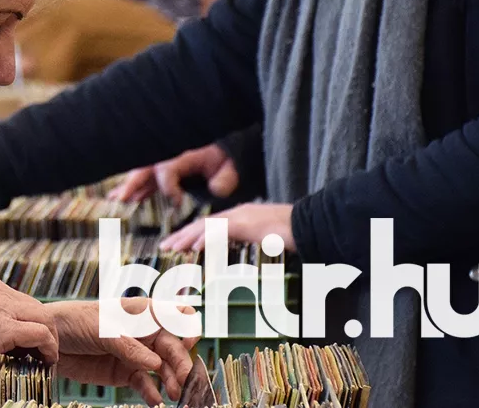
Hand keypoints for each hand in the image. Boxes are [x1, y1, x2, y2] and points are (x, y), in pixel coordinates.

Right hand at [0, 273, 58, 380]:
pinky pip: (41, 334)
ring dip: (49, 341)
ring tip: (44, 359)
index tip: (33, 343)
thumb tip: (12, 333)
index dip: (33, 323)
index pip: (25, 301)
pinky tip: (44, 361)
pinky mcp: (2, 328)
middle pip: (38, 308)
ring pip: (45, 319)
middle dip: (45, 331)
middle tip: (43, 353)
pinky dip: (48, 349)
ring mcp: (0, 306)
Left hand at [48, 299, 197, 403]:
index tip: (188, 342)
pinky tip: (156, 401)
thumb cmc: (74, 321)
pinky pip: (146, 385)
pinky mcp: (125, 374)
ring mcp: (137, 356)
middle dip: (182, 364)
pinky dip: (153, 393)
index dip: (188, 327)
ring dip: (172, 381)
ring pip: (164, 369)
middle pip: (174, 348)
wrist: (49, 341)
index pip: (177, 314)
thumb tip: (155, 365)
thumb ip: (128, 347)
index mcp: (142, 313)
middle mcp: (145, 334)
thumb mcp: (101, 329)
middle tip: (182, 382)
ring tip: (174, 395)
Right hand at [107, 143, 237, 205]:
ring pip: (141, 172)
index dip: (169, 188)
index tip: (179, 202)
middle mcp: (169, 156)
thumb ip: (226, 178)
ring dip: (129, 186)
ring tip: (114, 198)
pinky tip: (123, 196)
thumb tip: (216, 189)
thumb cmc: (227, 157)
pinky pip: (146, 177)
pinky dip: (136, 187)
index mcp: (182, 153)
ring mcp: (165, 162)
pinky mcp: (165, 169)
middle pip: (145, 167)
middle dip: (132, 183)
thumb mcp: (231, 166)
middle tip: (121, 198)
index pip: (165, 170)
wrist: (226, 149)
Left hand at [158, 202, 293, 252]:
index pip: (210, 225)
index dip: (191, 234)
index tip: (177, 244)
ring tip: (171, 248)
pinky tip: (194, 248)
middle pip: (203, 224)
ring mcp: (242, 216)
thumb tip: (244, 264)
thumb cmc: (295, 235)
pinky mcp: (248, 223)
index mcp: (241, 217)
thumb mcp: (269, 242)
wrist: (314, 224)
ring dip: (187, 238)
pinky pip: (221, 231)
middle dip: (182, 235)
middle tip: (164, 247)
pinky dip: (206, 239)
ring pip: (207, 226)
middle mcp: (238, 213)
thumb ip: (254, 247)